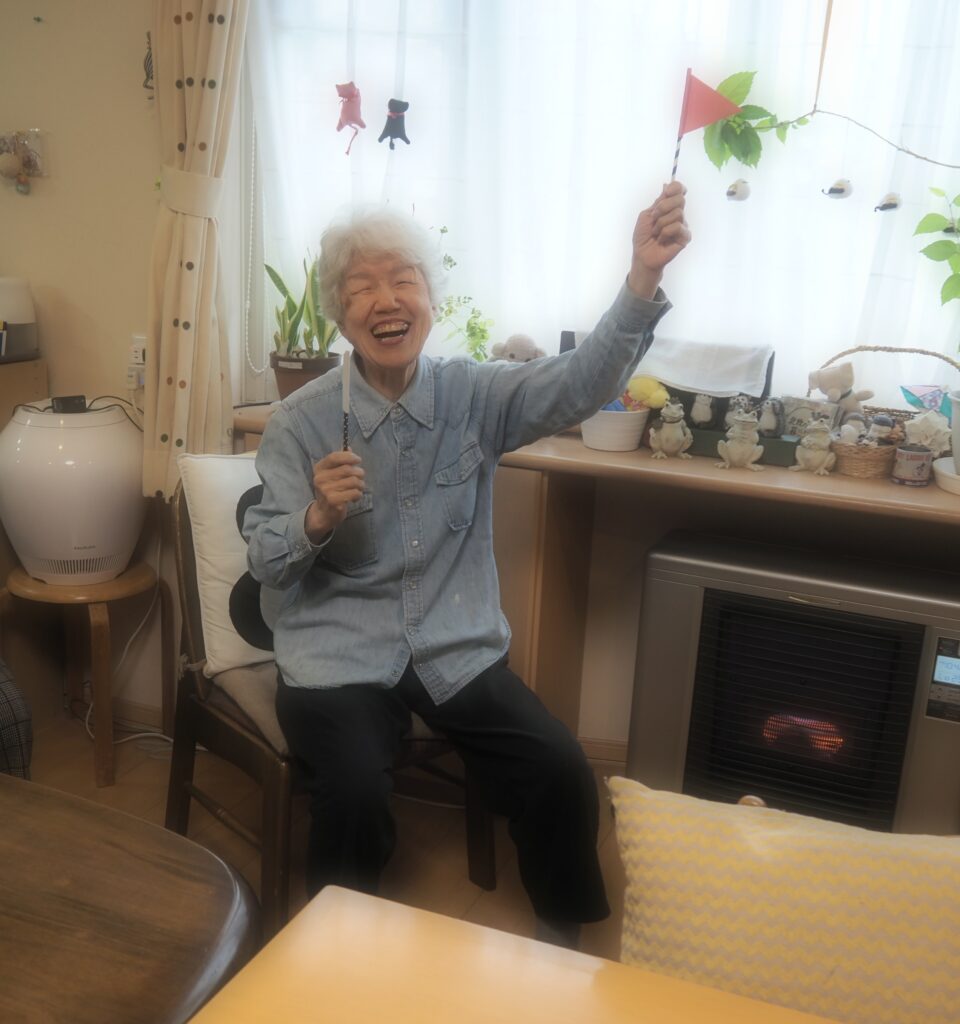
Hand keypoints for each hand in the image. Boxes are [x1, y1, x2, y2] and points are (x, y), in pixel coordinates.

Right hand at [305, 450, 364, 541]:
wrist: (323, 513)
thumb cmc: (331, 490)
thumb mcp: (331, 474)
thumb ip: (339, 461)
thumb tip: (348, 447)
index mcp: (319, 469)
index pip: (334, 457)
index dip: (348, 456)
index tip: (358, 460)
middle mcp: (320, 478)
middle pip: (347, 469)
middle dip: (359, 473)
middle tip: (360, 478)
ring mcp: (325, 490)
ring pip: (353, 481)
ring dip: (361, 485)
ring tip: (358, 488)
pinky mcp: (333, 500)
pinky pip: (354, 492)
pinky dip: (358, 494)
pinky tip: (355, 497)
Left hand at [628, 182, 690, 297]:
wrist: (643, 254)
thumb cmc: (643, 236)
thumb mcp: (646, 215)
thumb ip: (658, 201)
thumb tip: (667, 184)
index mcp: (669, 207)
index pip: (679, 189)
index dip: (675, 188)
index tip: (666, 193)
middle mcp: (678, 214)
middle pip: (680, 199)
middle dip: (663, 208)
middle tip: (654, 219)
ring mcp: (683, 225)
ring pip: (677, 213)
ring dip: (661, 224)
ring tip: (656, 233)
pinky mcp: (685, 237)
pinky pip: (678, 227)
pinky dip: (666, 233)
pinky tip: (662, 240)